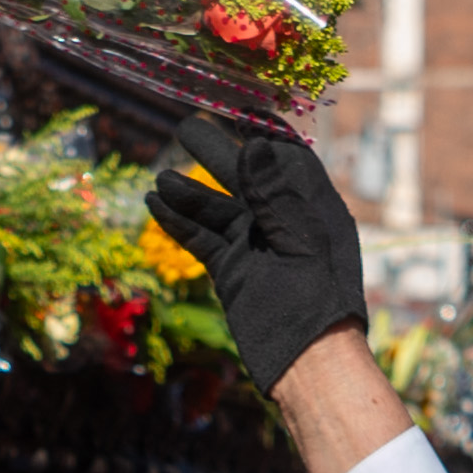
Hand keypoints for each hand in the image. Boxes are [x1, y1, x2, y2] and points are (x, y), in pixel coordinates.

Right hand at [145, 111, 367, 388]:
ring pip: (216, 209)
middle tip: (185, 126)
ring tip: (159, 176)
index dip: (264, 132)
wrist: (309, 366)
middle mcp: (282, 222)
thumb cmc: (317, 304)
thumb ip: (275, 195)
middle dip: (216, 151)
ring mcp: (255, 246)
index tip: (240, 107)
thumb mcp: (301, 242)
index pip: (287, 158)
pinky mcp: (232, 272)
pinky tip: (155, 205)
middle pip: (245, 176)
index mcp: (312, 209)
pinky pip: (201, 239)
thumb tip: (253, 144)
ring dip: (188, 192)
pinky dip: (178, 223)